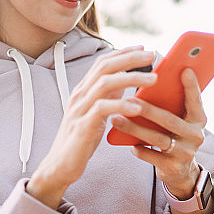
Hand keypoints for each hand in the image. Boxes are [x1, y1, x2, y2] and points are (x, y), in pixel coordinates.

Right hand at [27, 46, 157, 208]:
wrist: (60, 165)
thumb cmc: (80, 140)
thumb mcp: (95, 114)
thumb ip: (108, 97)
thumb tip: (126, 82)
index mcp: (83, 90)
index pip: (102, 63)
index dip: (123, 53)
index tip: (143, 48)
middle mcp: (80, 95)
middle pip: (105, 67)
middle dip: (130, 59)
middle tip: (152, 55)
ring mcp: (80, 110)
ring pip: (104, 84)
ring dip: (131, 78)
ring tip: (153, 78)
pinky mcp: (82, 127)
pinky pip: (101, 110)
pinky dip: (120, 106)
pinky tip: (137, 106)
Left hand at [110, 68, 206, 199]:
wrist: (180, 170)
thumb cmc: (174, 135)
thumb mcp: (180, 120)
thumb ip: (172, 104)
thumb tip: (151, 78)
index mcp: (198, 119)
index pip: (195, 100)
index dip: (191, 86)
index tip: (184, 70)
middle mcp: (196, 135)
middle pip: (169, 120)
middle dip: (147, 110)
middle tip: (127, 100)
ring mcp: (185, 153)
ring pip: (157, 139)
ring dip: (135, 129)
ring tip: (117, 119)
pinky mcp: (173, 167)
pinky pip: (151, 156)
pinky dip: (138, 149)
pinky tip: (127, 143)